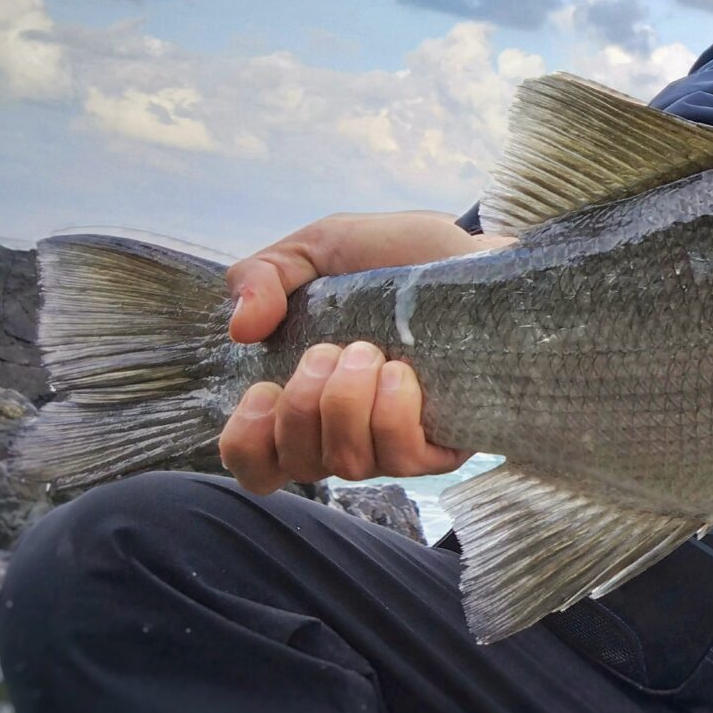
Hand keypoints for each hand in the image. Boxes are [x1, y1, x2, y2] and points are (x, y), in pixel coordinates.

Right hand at [218, 211, 515, 492]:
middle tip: (330, 350)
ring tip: (369, 352)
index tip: (266, 389)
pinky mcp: (443, 443)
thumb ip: (261, 276)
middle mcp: (346, 432)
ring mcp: (394, 443)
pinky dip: (391, 416)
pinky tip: (401, 374)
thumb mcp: (317, 248)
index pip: (257, 464)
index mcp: (305, 400)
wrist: (471, 253)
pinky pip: (403, 459)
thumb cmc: (392, 258)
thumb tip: (241, 328)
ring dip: (346, 403)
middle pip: (300, 464)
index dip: (247, 442)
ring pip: (348, 464)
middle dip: (303, 405)